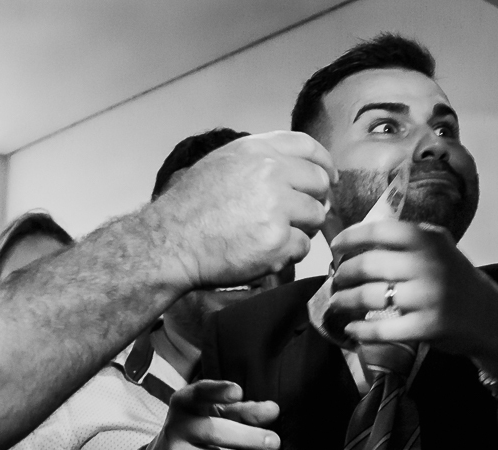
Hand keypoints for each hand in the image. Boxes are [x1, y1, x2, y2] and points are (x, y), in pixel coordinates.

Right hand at [135, 380, 280, 449]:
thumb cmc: (199, 428)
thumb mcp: (216, 413)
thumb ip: (244, 410)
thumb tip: (273, 410)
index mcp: (184, 403)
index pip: (198, 393)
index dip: (217, 392)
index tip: (238, 391)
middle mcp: (176, 427)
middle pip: (215, 432)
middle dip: (249, 438)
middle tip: (274, 441)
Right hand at [149, 131, 332, 289]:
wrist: (170, 243)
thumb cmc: (190, 209)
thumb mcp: (221, 164)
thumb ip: (259, 160)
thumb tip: (296, 168)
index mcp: (257, 150)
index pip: (309, 147)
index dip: (324, 165)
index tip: (327, 180)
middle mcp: (271, 172)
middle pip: (319, 185)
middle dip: (312, 202)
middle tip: (294, 218)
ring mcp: (277, 207)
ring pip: (316, 217)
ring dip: (301, 230)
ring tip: (271, 236)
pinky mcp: (278, 240)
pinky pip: (303, 247)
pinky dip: (288, 254)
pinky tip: (263, 253)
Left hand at [328, 220, 497, 374]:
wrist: (493, 320)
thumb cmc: (456, 281)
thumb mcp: (438, 250)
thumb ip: (405, 241)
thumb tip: (355, 241)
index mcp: (427, 240)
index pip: (377, 230)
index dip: (349, 238)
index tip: (334, 249)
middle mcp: (427, 264)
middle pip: (365, 265)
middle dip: (342, 275)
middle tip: (335, 282)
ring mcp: (428, 296)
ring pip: (367, 297)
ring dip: (343, 302)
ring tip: (336, 304)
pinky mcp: (427, 326)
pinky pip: (380, 328)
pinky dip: (360, 330)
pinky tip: (351, 329)